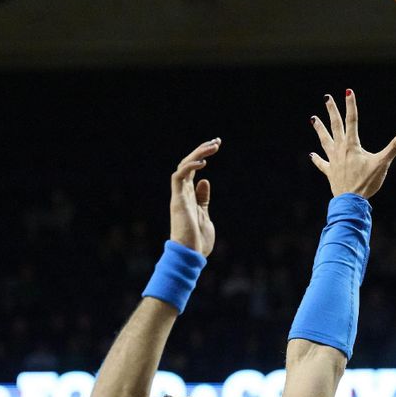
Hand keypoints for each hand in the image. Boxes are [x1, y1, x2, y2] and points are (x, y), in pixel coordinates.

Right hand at [169, 138, 219, 256]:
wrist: (190, 255)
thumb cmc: (198, 240)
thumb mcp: (204, 213)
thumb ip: (203, 198)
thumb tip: (205, 181)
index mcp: (189, 195)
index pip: (193, 169)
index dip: (202, 155)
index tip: (216, 145)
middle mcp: (182, 193)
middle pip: (189, 163)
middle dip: (202, 150)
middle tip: (217, 141)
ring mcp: (179, 196)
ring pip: (184, 166)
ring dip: (198, 153)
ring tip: (213, 146)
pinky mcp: (178, 200)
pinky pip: (179, 177)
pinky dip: (189, 166)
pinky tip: (203, 161)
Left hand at [309, 89, 395, 198]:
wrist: (351, 201)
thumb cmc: (367, 182)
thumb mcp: (383, 163)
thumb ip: (394, 147)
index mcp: (352, 145)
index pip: (352, 120)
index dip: (351, 105)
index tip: (348, 91)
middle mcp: (340, 150)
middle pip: (335, 126)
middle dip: (331, 111)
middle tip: (326, 98)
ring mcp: (333, 161)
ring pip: (325, 141)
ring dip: (320, 129)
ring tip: (313, 119)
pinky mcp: (330, 172)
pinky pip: (322, 163)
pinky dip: (317, 159)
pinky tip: (312, 155)